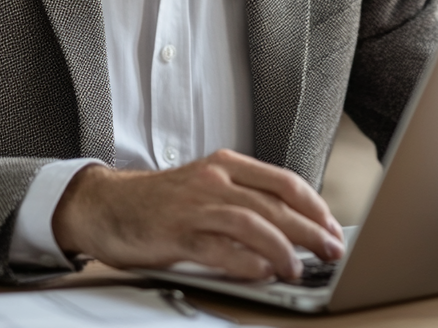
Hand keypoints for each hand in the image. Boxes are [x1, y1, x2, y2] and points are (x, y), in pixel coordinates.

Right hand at [50, 149, 344, 280]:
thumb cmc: (159, 201)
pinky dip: (247, 262)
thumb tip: (288, 224)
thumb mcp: (205, 184)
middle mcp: (214, 180)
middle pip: (276, 204)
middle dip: (310, 230)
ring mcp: (196, 206)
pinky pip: (221, 249)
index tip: (331, 227)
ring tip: (299, 268)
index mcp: (226, 164)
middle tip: (331, 250)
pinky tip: (264, 272)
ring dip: (284, 249)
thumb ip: (242, 197)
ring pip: (254, 224)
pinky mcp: (178, 234)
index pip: (283, 181)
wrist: (105, 204)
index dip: (313, 206)